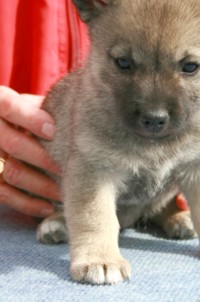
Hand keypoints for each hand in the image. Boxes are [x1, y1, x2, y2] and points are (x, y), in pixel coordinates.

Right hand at [0, 86, 60, 217]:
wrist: (9, 127)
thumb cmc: (33, 113)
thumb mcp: (36, 104)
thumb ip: (49, 108)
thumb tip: (82, 120)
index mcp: (0, 102)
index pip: (9, 107)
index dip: (30, 119)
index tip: (53, 131)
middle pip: (13, 144)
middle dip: (44, 158)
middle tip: (72, 167)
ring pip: (12, 172)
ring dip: (42, 185)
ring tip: (68, 190)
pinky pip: (5, 194)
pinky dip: (28, 203)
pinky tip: (49, 206)